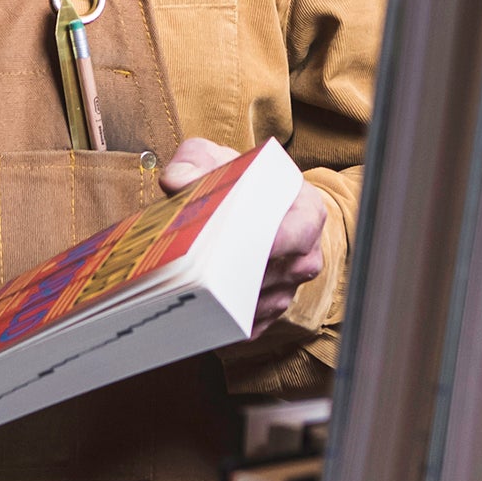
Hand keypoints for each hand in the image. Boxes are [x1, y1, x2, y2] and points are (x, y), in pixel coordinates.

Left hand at [162, 137, 325, 333]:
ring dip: (236, 303)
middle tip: (211, 279)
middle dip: (246, 277)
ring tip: (200, 296)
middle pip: (282, 273)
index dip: (278, 241)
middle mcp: (304, 250)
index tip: (247, 247)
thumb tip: (177, 182)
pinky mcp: (271, 304)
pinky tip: (205, 315)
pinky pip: (256, 323)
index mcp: (304, 209)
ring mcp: (289, 282)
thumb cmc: (233, 179)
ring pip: (268, 302)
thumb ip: (193, 163)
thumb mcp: (211, 158)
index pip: (301, 229)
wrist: (237, 199)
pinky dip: (231, 323)